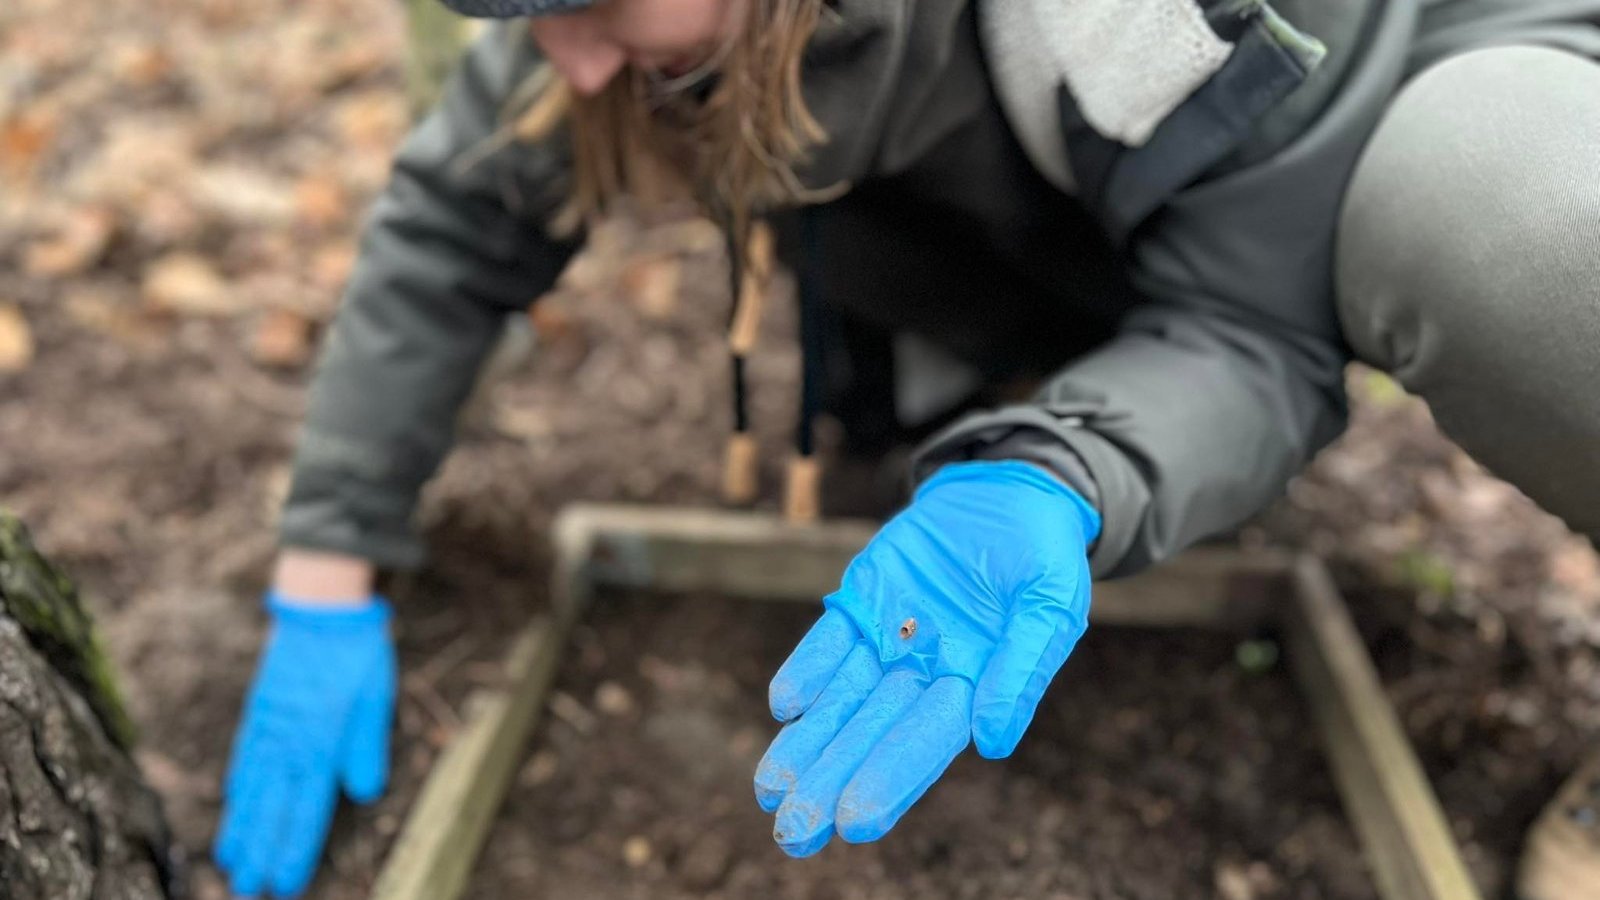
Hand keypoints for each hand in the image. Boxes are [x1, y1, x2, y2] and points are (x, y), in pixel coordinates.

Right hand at [215, 593, 395, 897]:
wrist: (321, 604)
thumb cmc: (356, 649)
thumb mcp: (377, 697)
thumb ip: (367, 746)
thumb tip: (364, 792)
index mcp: (321, 741)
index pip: (307, 807)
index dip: (295, 848)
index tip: (284, 882)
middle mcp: (289, 739)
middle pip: (272, 806)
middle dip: (261, 850)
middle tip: (247, 889)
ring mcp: (270, 724)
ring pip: (252, 786)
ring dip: (243, 825)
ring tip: (232, 860)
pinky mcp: (261, 706)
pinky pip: (246, 752)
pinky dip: (239, 781)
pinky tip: (235, 800)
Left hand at [754, 460, 1098, 856]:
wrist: (1009, 492)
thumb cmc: (1042, 556)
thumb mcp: (1051, 604)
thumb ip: (1023, 670)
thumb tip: (993, 743)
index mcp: (974, 685)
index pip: (925, 740)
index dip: (890, 778)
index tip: (855, 821)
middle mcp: (924, 672)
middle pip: (871, 733)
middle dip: (832, 780)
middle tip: (794, 831)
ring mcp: (888, 638)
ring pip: (840, 700)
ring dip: (807, 744)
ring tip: (771, 789)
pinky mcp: (863, 600)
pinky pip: (829, 642)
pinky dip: (806, 671)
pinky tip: (785, 706)